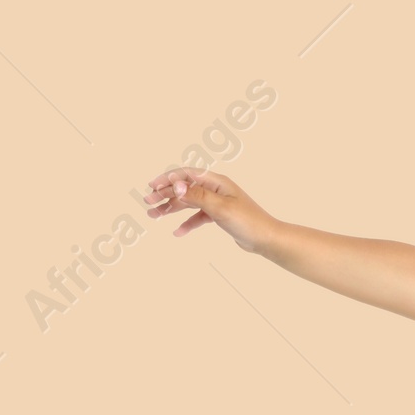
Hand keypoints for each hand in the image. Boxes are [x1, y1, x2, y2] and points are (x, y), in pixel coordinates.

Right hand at [145, 168, 274, 253]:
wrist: (267, 239)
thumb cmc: (248, 222)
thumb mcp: (220, 208)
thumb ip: (197, 196)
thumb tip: (176, 184)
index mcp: (216, 182)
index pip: (186, 174)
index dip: (167, 179)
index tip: (152, 187)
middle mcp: (215, 189)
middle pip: (184, 188)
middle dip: (165, 194)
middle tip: (147, 203)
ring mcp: (217, 202)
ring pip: (188, 202)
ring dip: (171, 208)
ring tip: (154, 216)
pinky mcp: (219, 216)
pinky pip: (198, 217)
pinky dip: (187, 223)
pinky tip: (177, 232)